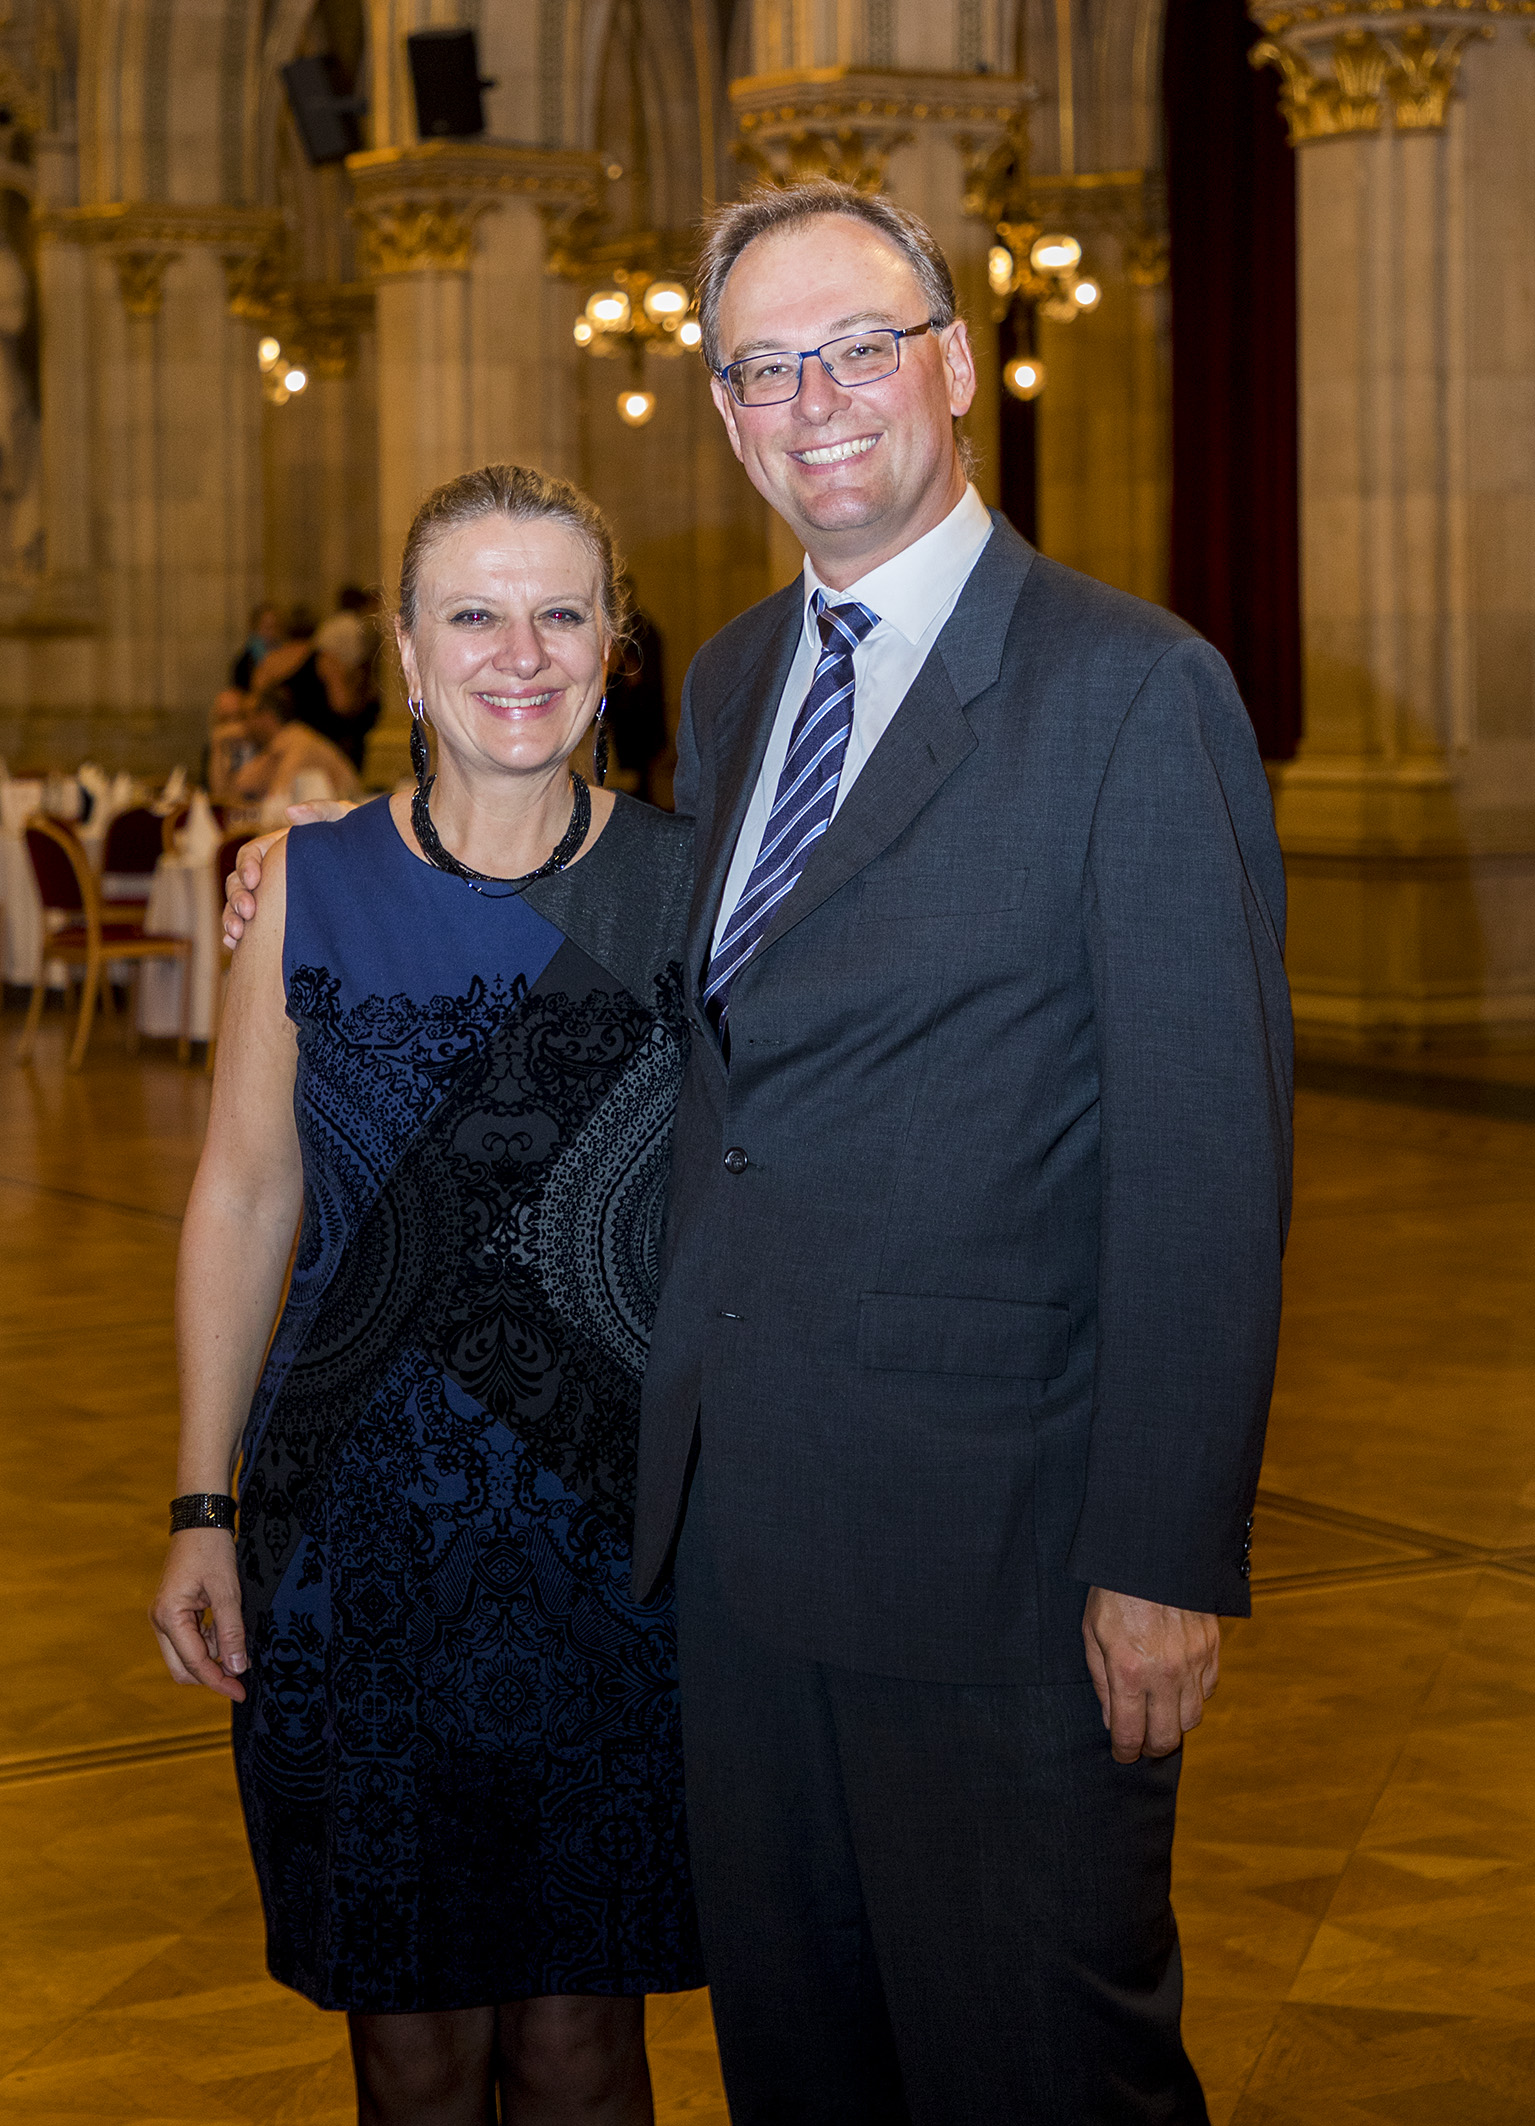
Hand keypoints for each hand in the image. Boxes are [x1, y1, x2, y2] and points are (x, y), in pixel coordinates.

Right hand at [149, 1529, 247, 1701]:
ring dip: (213, 1653)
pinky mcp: (174, 1612)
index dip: (219, 1681)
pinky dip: (210, 1640)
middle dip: (213, 1673)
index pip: (194, 1663)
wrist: (201, 1519)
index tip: (241, 1693)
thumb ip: (231, 1631)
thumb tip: (237, 1668)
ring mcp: (165, 1617)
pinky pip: (190, 1639)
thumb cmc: (211, 1549)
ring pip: (188, 1654)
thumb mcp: (228, 1591)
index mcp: (169, 1617)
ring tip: (235, 1630)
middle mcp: (161, 1621)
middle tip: (243, 1676)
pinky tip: (225, 1624)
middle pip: (184, 1667)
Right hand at [221, 800, 351, 946]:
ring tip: (236, 935)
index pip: (252, 854)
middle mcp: (271, 873)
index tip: (255, 880)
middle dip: (237, 898)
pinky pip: (252, 928)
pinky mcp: (281, 919)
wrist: (380, 868)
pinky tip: (235, 945)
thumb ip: (320, 811)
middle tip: (247, 914)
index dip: (247, 866)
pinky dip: (238, 935)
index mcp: (278, 847)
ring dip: (232, 918)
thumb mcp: (344, 819)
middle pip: (240, 882)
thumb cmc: (358, 839)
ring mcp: (273, 897)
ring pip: (240, 906)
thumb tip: (290, 813)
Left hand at [1082, 1587, 1218, 1763]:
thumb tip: (1111, 1720)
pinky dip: (1194, 1695)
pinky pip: (1209, 1690)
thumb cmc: (1114, 1590)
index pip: (1129, 1734)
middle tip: (1140, 1741)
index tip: (1122, 1754)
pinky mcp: (1212, 1649)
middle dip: (1151, 1747)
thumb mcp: (1092, 1632)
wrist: (1153, 1553)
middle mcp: (1164, 1674)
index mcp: (1129, 1671)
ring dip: (1174, 1722)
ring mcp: (1193, 1663)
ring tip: (1158, 1712)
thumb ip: (1101, 1681)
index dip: (1124, 1752)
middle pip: (1166, 1738)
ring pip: (1192, 1718)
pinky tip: (1178, 1684)